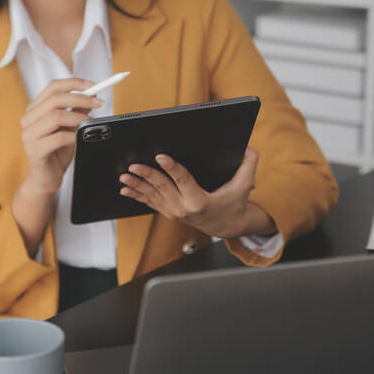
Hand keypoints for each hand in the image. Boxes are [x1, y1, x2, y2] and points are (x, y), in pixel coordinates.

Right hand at [12, 78, 102, 256]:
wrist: (45, 179)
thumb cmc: (56, 152)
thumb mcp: (70, 128)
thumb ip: (77, 112)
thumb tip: (92, 96)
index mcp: (35, 110)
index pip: (53, 87)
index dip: (74, 83)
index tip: (94, 85)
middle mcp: (28, 119)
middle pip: (55, 99)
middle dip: (80, 98)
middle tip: (99, 103)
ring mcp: (29, 135)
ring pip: (55, 116)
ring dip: (78, 117)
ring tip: (91, 123)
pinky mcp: (34, 150)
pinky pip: (58, 138)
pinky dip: (74, 136)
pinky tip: (81, 139)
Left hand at [119, 148, 275, 237]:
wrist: (227, 226)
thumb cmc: (234, 203)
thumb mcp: (245, 184)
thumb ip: (249, 164)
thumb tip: (249, 147)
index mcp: (200, 200)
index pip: (183, 180)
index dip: (171, 168)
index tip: (160, 156)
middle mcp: (184, 208)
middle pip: (162, 187)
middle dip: (146, 175)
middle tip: (134, 165)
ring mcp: (174, 212)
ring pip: (152, 196)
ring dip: (137, 185)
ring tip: (124, 176)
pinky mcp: (168, 212)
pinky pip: (149, 203)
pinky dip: (137, 195)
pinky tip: (125, 188)